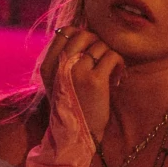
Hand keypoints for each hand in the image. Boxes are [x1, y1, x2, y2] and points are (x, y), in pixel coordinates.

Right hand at [53, 28, 123, 146]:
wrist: (79, 135)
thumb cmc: (73, 105)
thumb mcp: (58, 81)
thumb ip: (64, 58)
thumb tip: (81, 32)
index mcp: (48, 65)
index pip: (65, 32)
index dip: (82, 35)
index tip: (89, 50)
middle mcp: (60, 66)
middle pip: (84, 35)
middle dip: (97, 43)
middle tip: (102, 60)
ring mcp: (77, 72)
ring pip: (100, 45)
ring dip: (110, 55)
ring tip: (111, 71)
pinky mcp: (95, 81)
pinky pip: (112, 56)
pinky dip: (119, 63)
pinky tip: (118, 76)